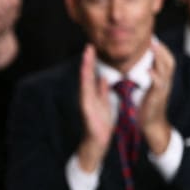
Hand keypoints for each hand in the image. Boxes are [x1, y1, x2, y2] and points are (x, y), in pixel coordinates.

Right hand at [77, 44, 116, 172]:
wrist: (97, 143)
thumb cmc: (100, 125)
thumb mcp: (104, 104)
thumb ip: (102, 91)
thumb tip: (103, 78)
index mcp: (92, 95)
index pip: (91, 75)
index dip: (92, 61)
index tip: (93, 47)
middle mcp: (86, 97)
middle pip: (86, 76)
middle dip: (87, 61)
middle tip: (89, 46)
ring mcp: (85, 104)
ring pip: (85, 83)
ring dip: (85, 69)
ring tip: (86, 56)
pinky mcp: (87, 111)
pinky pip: (86, 96)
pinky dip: (86, 85)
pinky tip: (86, 76)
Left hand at [138, 39, 174, 153]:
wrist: (152, 124)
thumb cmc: (148, 106)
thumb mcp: (150, 88)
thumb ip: (149, 77)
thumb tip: (144, 66)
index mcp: (163, 80)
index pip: (167, 60)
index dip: (162, 50)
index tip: (154, 39)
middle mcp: (165, 82)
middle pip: (169, 61)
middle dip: (162, 49)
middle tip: (154, 39)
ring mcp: (162, 89)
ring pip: (166, 70)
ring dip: (160, 57)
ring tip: (153, 47)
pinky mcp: (157, 97)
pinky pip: (158, 84)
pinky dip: (155, 76)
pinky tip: (149, 70)